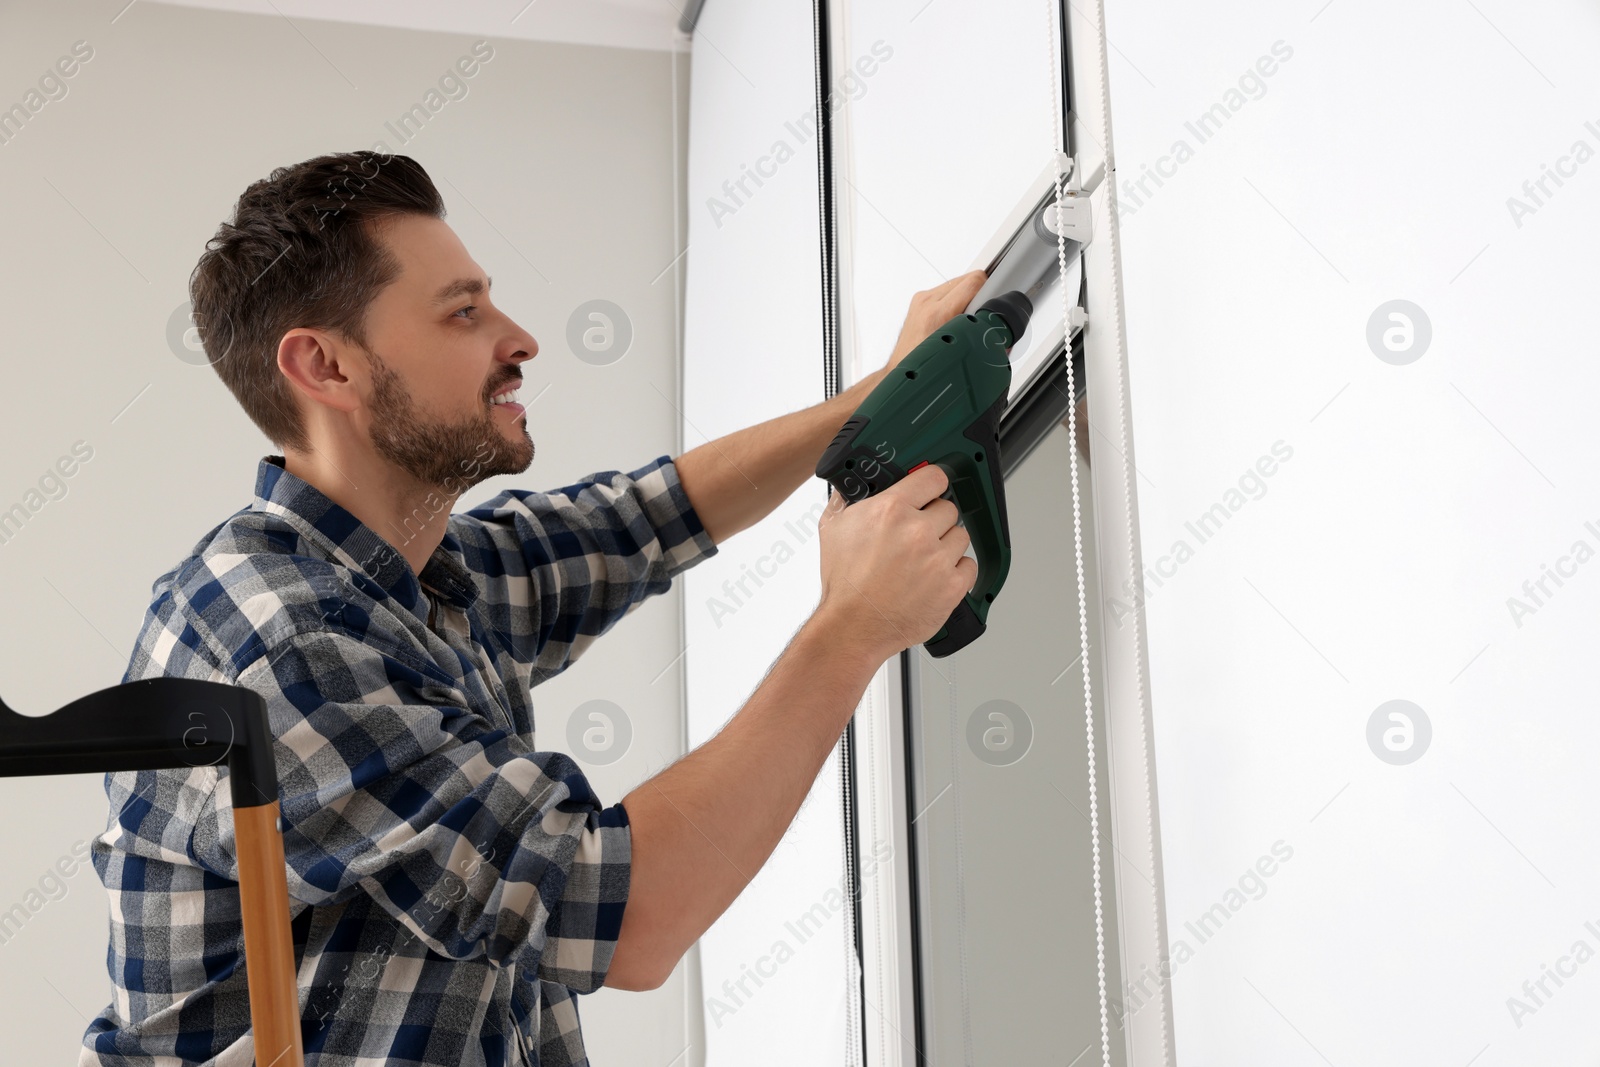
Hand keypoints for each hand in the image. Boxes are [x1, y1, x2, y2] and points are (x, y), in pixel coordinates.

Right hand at [815, 463, 976, 661]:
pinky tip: (936, 577)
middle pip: (949, 508)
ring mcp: (938, 560)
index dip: (932, 484)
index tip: (930, 491)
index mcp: (891, 510)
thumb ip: (846, 500)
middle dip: (935, 520)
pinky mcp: (952, 586)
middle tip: (918, 536)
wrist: (852, 627)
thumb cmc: (845, 584)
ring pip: (961, 536)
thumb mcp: (833, 529)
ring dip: (946, 545)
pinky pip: (969, 566)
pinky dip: (957, 571)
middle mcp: (918, 532)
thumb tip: (850, 484)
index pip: (933, 477)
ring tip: (925, 560)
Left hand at [884, 269, 988, 372]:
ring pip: (956, 284)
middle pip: (966, 280)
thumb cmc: (928, 368)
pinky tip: (953, 319)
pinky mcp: (919, 301)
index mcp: (938, 314)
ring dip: (965, 297)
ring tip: (964, 320)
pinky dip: (954, 301)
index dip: (988, 291)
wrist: (905, 373)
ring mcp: (922, 300)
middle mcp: (927, 303)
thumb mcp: (963, 354)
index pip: (974, 282)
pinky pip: (945, 291)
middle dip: (978, 295)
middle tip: (980, 316)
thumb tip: (1003, 336)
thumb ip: (983, 338)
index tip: (992, 303)